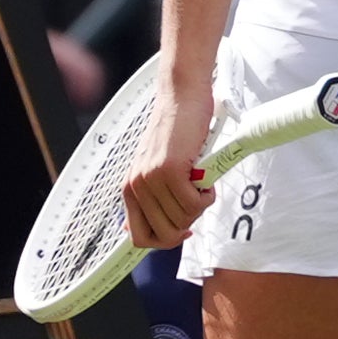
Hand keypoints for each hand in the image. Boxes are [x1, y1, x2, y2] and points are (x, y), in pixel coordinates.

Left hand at [122, 66, 214, 249]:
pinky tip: (205, 176)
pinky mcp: (170, 170)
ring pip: (183, 220)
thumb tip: (135, 232)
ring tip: (200, 181)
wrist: (183, 97)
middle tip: (195, 199)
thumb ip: (149, 198)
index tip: (183, 230)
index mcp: (130, 189)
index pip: (139, 237)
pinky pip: (195, 205)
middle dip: (188, 222)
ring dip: (200, 205)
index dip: (165, 240)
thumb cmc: (176, 132)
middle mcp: (137, 186)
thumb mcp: (155, 168)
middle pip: (167, 234)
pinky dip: (207, 195)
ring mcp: (152, 178)